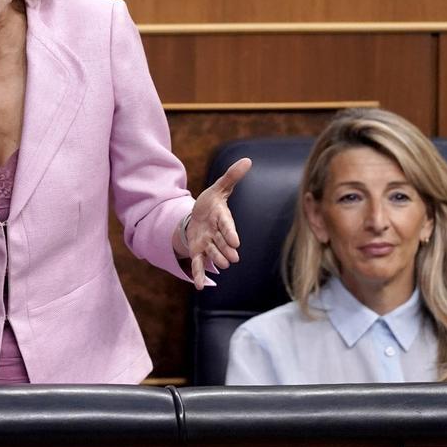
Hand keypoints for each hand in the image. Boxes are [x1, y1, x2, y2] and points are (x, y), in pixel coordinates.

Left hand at [183, 157, 251, 289]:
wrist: (198, 215)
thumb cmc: (211, 203)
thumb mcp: (218, 188)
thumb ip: (231, 177)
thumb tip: (248, 160)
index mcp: (222, 219)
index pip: (227, 226)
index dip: (230, 233)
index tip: (236, 242)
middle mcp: (217, 234)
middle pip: (221, 243)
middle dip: (226, 250)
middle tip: (232, 258)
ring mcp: (208, 244)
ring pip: (212, 254)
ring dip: (215, 260)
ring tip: (222, 266)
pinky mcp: (198, 251)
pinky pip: (198, 265)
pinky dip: (199, 276)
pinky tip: (199, 286)